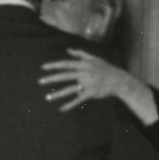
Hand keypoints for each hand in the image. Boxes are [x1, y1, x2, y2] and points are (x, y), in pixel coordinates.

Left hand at [40, 52, 157, 125]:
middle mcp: (84, 73)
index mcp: (83, 64)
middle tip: (40, 81)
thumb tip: (68, 50)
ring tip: (47, 98)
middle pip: (64, 76)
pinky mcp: (90, 93)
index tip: (43, 68)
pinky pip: (78, 100)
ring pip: (69, 89)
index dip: (54, 66)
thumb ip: (80, 54)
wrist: (118, 80)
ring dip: (57, 94)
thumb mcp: (94, 58)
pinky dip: (70, 105)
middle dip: (51, 79)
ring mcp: (87, 84)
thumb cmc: (105, 68)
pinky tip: (61, 109)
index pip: (65, 64)